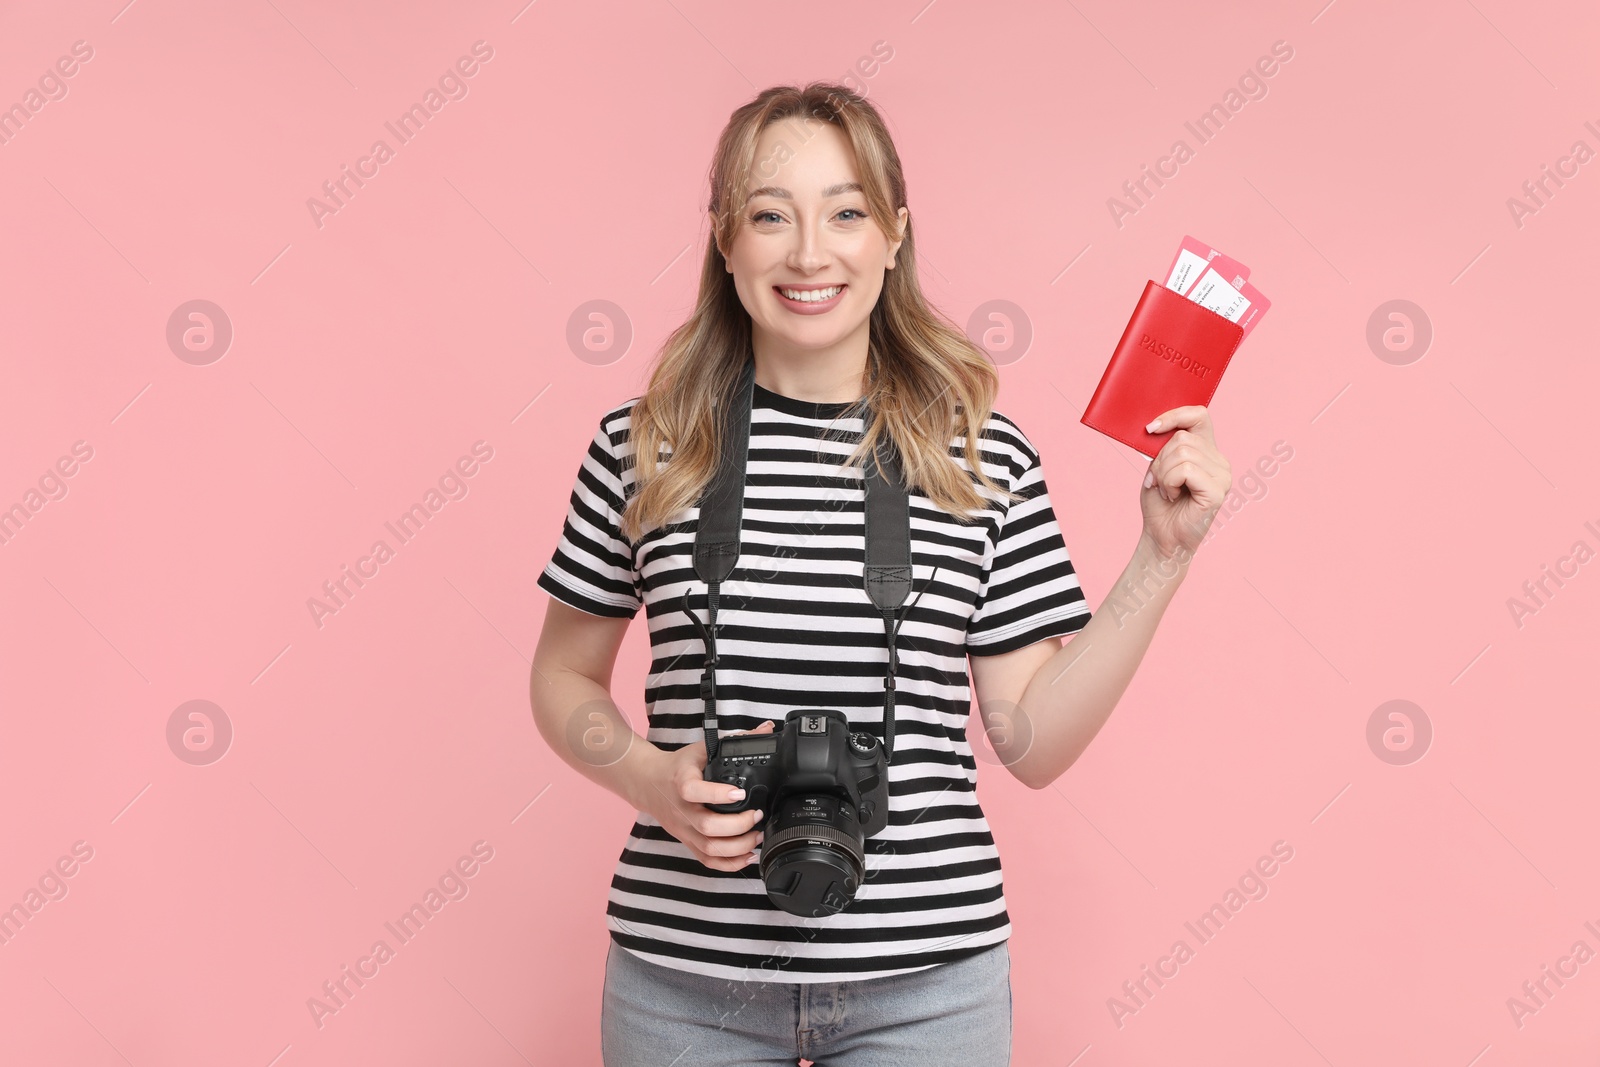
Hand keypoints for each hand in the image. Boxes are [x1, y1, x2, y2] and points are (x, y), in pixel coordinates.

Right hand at [635, 719, 775, 872]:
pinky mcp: (687, 842)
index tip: (740, 792)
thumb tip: (766, 728)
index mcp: (681, 782)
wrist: (649, 784)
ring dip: (737, 847)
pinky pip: (706, 860)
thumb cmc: (678, 767)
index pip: (693, 791)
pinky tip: (747, 856)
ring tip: (757, 836)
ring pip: (709, 848)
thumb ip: (734, 740)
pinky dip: (728, 864)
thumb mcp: (701, 749)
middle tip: (756, 816)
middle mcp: (681, 810)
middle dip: (738, 826)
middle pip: (707, 827)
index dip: (717, 794)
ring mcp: (684, 829)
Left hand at [1140, 405, 1231, 561]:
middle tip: (1159, 481)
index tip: (1151, 428)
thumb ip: (1164, 446)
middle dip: (1160, 459)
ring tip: (1167, 491)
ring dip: (1163, 474)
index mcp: (1208, 451)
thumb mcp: (1158, 467)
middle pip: (1183, 437)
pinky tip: (1172, 496)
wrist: (1162, 538)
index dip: (1174, 415)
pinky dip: (1169, 483)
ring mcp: (1223, 476)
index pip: (1199, 415)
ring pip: (1182, 453)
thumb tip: (1156, 426)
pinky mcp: (1217, 491)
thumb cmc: (1160, 504)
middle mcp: (1220, 462)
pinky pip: (1185, 470)